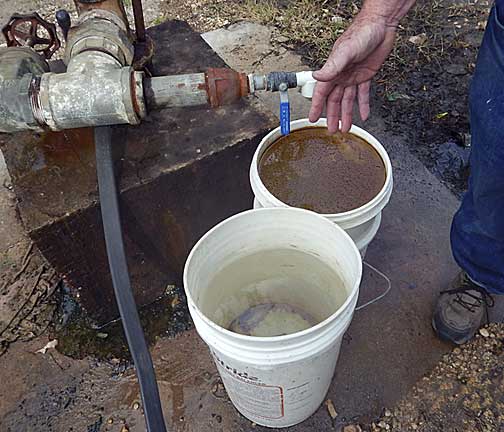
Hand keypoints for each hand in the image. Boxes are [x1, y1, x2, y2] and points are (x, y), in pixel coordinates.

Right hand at [309, 14, 396, 132]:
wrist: (381, 25)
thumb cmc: (361, 33)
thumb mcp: (345, 51)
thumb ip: (332, 66)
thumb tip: (317, 76)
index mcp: (333, 71)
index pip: (322, 94)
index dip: (317, 107)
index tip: (313, 119)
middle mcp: (341, 75)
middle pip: (335, 101)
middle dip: (333, 116)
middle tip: (332, 130)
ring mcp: (353, 76)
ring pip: (348, 100)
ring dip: (347, 114)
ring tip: (345, 128)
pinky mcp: (366, 75)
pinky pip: (363, 94)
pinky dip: (363, 105)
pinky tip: (364, 115)